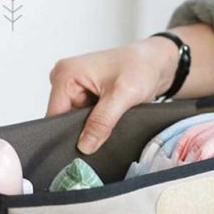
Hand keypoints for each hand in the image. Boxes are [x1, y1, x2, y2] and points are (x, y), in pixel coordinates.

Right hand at [47, 39, 177, 154]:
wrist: (158, 62)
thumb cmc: (142, 67)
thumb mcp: (122, 95)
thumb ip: (102, 121)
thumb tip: (84, 146)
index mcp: (66, 74)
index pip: (54, 115)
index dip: (65, 135)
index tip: (80, 150)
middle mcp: (65, 79)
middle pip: (63, 120)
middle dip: (80, 132)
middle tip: (99, 140)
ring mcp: (75, 88)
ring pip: (75, 122)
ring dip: (90, 129)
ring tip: (108, 128)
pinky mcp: (85, 96)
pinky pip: (84, 119)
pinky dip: (96, 125)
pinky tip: (108, 125)